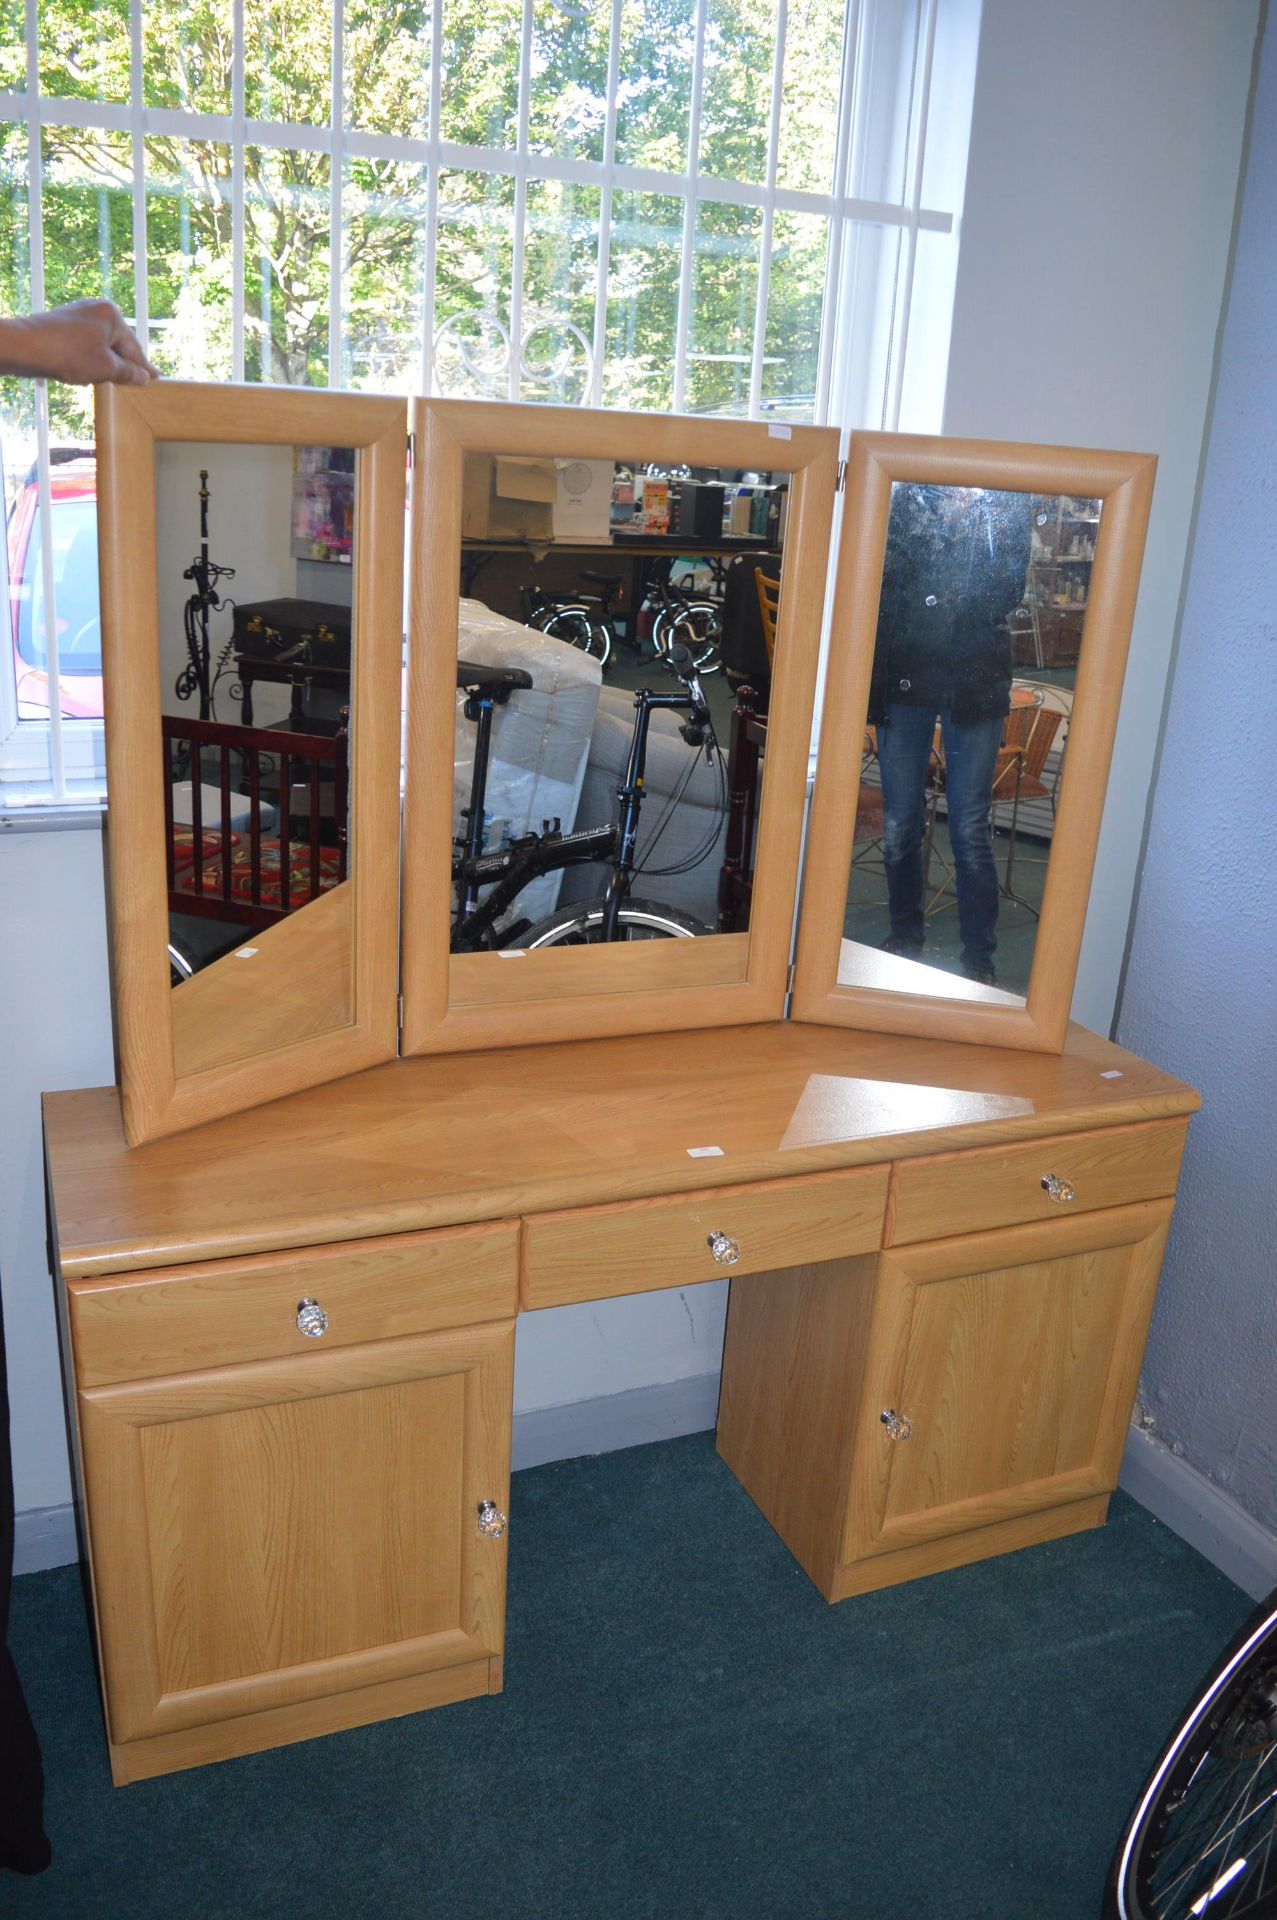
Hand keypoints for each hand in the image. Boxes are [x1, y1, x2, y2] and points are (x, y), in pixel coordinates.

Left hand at [0, 300, 159, 384]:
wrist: (26, 347)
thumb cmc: (69, 354)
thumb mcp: (106, 368)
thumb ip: (128, 373)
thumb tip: (144, 377)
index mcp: (111, 315)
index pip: (134, 347)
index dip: (144, 366)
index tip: (156, 376)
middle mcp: (96, 309)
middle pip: (118, 342)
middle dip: (125, 363)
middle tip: (138, 380)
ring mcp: (78, 314)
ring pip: (101, 343)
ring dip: (107, 362)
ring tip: (114, 379)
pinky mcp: (63, 323)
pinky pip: (86, 342)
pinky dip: (92, 357)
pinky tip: (90, 370)